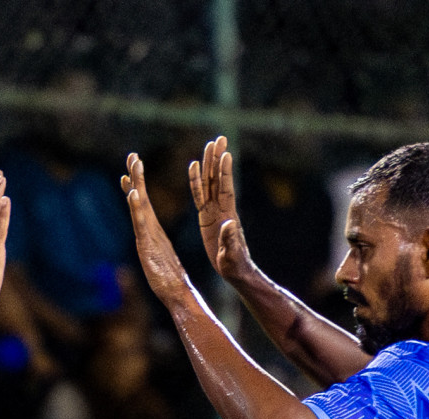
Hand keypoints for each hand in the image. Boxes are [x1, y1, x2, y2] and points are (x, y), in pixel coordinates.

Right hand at [121, 153, 189, 305]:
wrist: (174, 294)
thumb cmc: (170, 280)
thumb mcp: (165, 258)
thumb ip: (158, 246)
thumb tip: (152, 240)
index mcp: (154, 230)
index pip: (144, 202)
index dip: (138, 184)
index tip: (133, 167)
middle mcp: (148, 231)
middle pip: (140, 199)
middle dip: (135, 177)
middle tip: (132, 156)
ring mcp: (146, 237)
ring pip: (139, 207)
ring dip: (135, 186)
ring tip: (131, 168)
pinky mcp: (147, 246)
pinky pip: (142, 223)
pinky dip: (137, 208)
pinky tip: (134, 194)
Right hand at [188, 136, 255, 281]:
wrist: (234, 270)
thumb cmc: (234, 264)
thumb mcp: (231, 253)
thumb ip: (230, 238)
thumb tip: (229, 223)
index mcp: (227, 215)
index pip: (225, 190)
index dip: (224, 172)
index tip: (225, 154)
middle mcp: (221, 209)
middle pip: (217, 179)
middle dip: (217, 159)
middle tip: (218, 139)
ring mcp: (214, 211)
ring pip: (209, 183)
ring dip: (208, 164)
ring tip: (208, 145)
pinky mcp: (206, 217)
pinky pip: (199, 195)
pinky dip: (196, 181)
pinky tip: (194, 168)